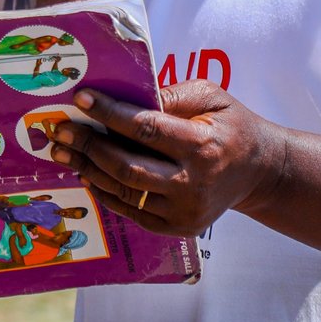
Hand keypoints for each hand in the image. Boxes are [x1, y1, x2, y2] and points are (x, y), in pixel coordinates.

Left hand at [50, 81, 278, 236]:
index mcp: (202, 146)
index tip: (81, 99)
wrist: (259, 172)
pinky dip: (106, 192)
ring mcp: (184, 211)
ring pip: (125, 191)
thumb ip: (171, 94)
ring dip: (89, 169)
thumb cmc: (231, 126)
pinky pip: (132, 210)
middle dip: (89, 145)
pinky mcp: (178, 228)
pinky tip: (87, 173)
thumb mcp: (211, 97)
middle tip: (61, 129)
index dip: (110, 113)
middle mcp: (193, 183)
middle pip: (127, 166)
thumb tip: (126, 94)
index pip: (146, 129)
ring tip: (64, 152)